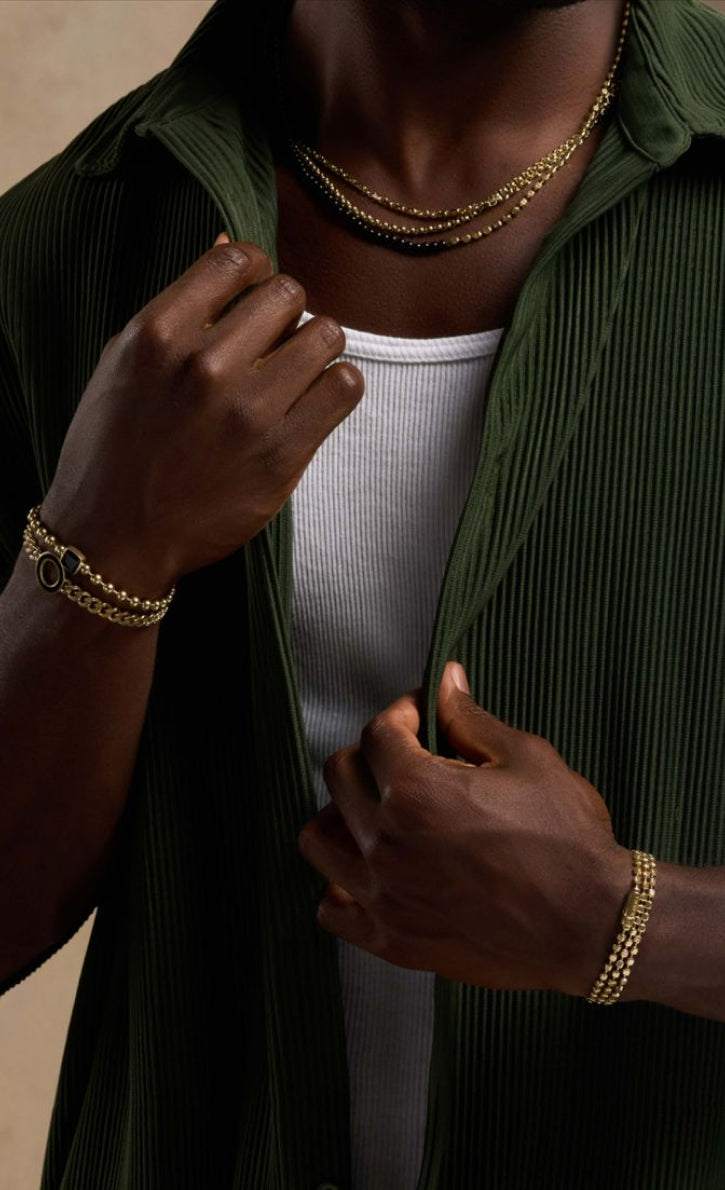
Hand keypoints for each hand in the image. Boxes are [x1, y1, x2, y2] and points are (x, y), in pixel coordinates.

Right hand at [40, 231, 364, 597]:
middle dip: (286, 316)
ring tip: (295, 376)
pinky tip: (317, 400)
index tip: (255, 299)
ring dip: (316, 350)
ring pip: (326, 334)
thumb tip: (230, 246)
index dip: (256, 274)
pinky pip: (346, 386)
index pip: (239, 260)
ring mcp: (248, 410)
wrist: (117, 538)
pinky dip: (339, 386)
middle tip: (273, 346)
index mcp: (159, 332)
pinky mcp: (284, 452)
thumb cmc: (116, 448)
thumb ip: (181, 308)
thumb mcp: (127, 364)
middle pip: (289, 295)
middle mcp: (206, 364)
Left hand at [297, 660, 632, 996]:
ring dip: (344, 814)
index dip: (404, 713)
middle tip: (408, 758)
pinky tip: (375, 870)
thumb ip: (470, 719)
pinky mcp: (392, 941)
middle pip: (340, 776)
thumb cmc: (568, 840)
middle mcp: (386, 843)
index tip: (425, 716)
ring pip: (319, 838)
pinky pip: (331, 909)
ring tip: (382, 811)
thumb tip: (445, 681)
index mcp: (415, 791)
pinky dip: (342, 885)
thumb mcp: (527, 759)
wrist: (594, 925)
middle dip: (373, 754)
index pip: (378, 732)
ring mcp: (383, 897)